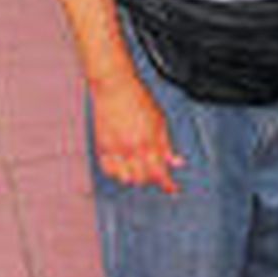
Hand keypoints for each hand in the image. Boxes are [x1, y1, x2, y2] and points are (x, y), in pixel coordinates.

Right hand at [90, 74, 184, 193]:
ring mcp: (115, 149)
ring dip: (135, 177)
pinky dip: (117, 172)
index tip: (173, 189)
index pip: (160, 173)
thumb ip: (166, 144)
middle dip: (152, 178)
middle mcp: (131, 149)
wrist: (114, 87)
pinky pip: (109, 170)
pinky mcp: (101, 146)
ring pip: (125, 178)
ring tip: (140, 167)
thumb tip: (176, 162)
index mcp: (148, 142)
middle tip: (156, 171)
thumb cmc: (138, 99)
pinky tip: (124, 165)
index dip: (168, 185)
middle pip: (143, 179)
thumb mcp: (160, 120)